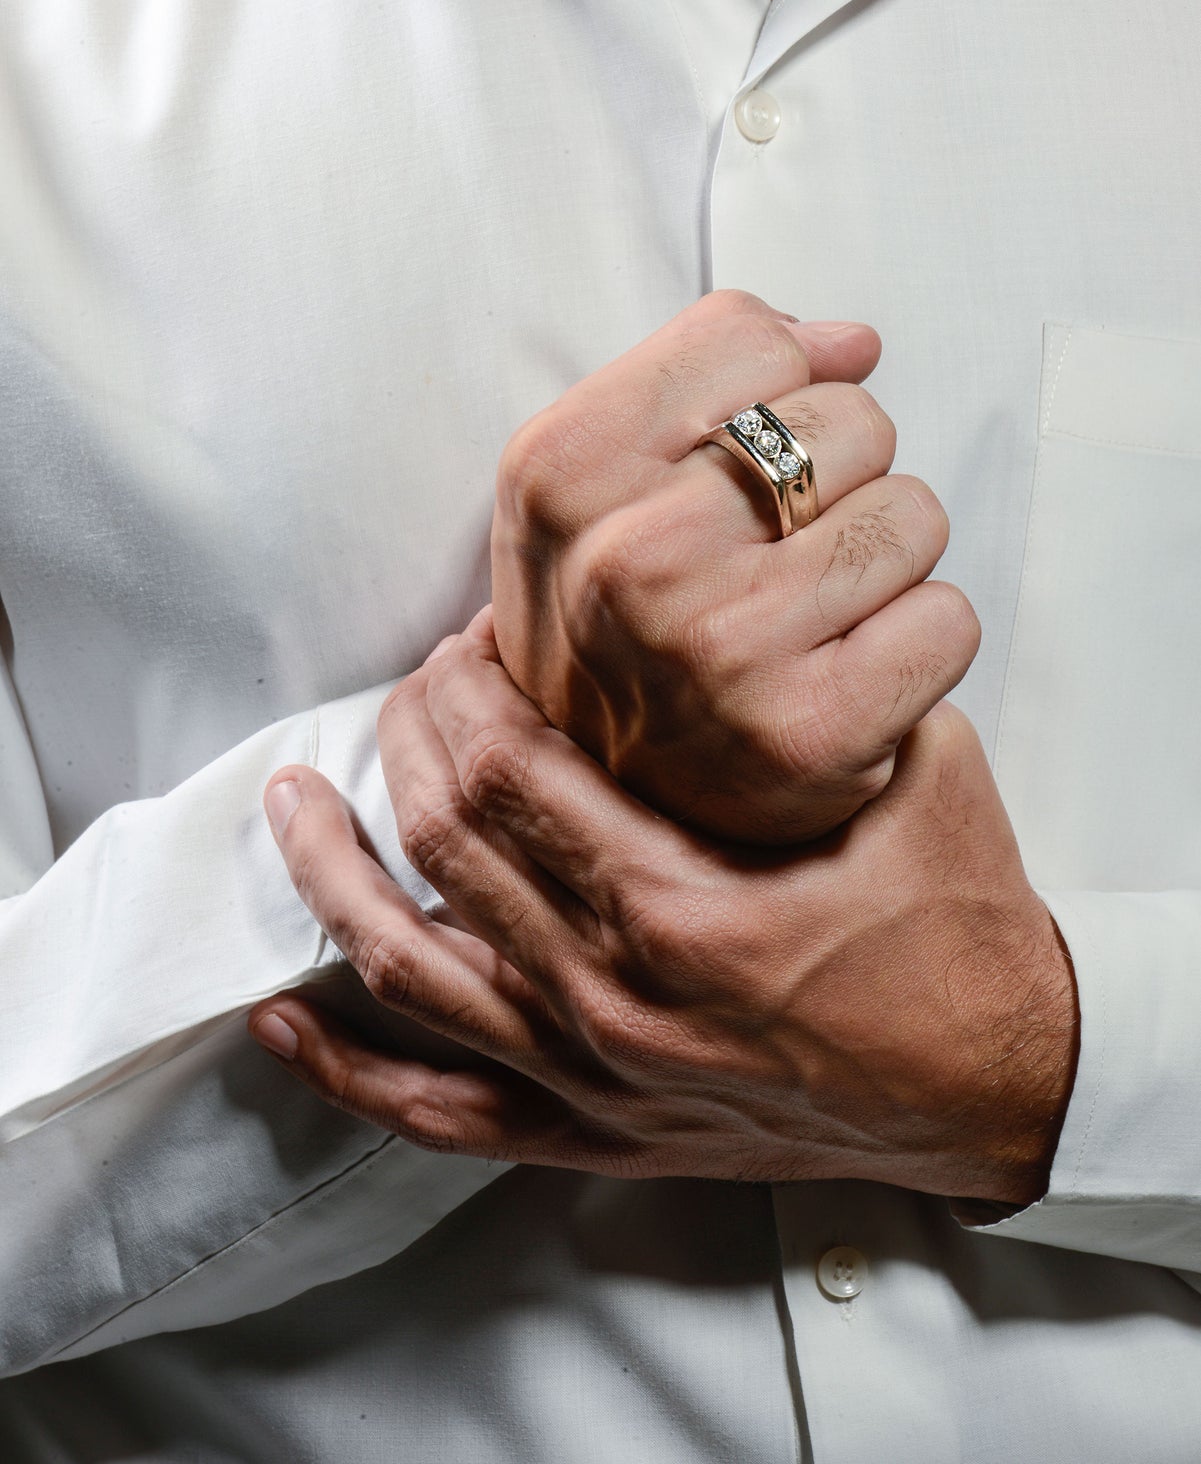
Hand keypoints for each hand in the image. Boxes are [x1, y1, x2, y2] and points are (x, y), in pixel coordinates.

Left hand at [250, 614, 1077, 1205]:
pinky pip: (435, 1112)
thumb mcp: (918, 776)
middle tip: (419, 677)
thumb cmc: (958, 931)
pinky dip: (346, 1069)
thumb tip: (727, 591)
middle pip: (447, 841)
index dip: (470, 684)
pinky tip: (284, 1018)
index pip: (512, 769)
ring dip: (332, 873)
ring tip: (291, 799)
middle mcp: (613, 999)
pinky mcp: (591, 1132)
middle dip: (410, 736)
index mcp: (684, 909)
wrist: (995, 1088)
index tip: (476, 635)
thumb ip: (817, 688)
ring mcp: (591, 1078)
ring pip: (407, 966)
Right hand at [489, 290, 978, 842]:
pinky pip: (950, 617)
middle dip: (839, 479)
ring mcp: (718, 651)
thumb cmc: (627, 615)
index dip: (773, 395)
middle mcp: (626, 562)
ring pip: (913, 514)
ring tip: (813, 616)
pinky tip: (851, 674)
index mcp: (559, 475)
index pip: (750, 341)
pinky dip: (920, 642)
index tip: (733, 466)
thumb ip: (709, 372)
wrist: (620, 803)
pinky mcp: (811, 733)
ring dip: (885, 562)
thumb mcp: (601, 477)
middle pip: (850, 421)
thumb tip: (854, 341)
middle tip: (777, 557)